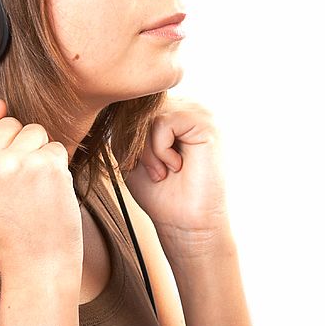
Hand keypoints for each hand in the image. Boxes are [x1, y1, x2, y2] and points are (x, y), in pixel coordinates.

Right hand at [0, 27, 82, 277]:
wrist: (36, 263)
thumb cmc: (8, 225)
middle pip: (7, 120)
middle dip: (16, 144)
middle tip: (17, 185)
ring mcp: (14, 162)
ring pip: (33, 130)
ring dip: (37, 153)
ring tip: (32, 190)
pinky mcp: (46, 162)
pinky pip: (54, 143)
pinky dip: (56, 163)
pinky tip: (49, 190)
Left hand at [125, 97, 229, 252]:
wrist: (185, 224)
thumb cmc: (159, 192)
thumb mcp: (130, 152)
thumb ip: (125, 125)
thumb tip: (119, 101)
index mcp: (171, 110)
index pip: (133, 103)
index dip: (126, 135)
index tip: (138, 164)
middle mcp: (187, 105)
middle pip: (139, 106)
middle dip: (134, 143)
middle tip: (153, 172)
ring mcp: (199, 111)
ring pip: (149, 113)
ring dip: (146, 149)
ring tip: (163, 171)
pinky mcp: (205, 122)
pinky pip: (162, 122)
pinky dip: (159, 149)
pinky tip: (175, 166)